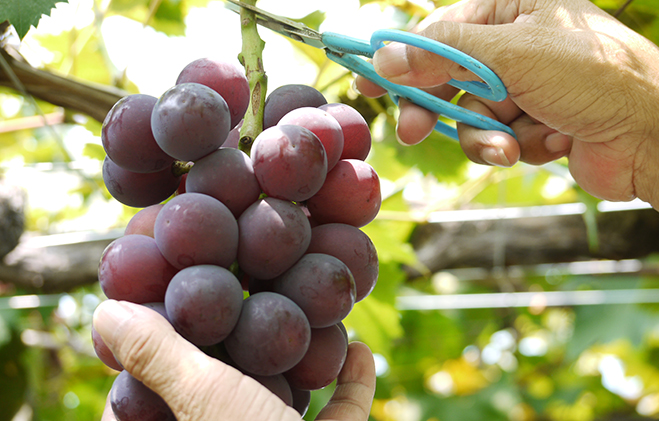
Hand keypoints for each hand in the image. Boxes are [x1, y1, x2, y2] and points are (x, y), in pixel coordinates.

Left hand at [95, 300, 375, 420]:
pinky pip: (337, 418)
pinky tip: (358, 353)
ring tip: (295, 325)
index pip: (136, 412)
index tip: (157, 320)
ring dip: (293, 369)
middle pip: (212, 401)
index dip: (139, 368)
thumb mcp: (208, 402)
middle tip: (231, 309)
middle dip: (226, 355)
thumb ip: (159, 358)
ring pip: (277, 408)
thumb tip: (106, 312)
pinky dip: (351, 388)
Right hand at [357, 0, 658, 226]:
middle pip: (449, 77)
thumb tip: (385, 57)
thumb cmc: (594, 77)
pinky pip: (497, 137)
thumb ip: (443, 55)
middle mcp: (516, 44)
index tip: (369, 81)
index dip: (402, 59)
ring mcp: (526, 85)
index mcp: (512, 8)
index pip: (440, 32)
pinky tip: (550, 141)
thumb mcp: (511, 54)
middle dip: (440, 108)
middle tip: (413, 131)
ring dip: (487, 136)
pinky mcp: (534, 123)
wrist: (651, 136)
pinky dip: (515, 145)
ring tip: (509, 145)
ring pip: (472, 115)